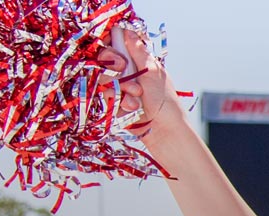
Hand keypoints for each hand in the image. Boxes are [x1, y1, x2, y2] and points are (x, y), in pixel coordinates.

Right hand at [95, 28, 184, 144]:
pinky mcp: (114, 105)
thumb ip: (138, 51)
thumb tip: (127, 30)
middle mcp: (127, 73)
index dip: (110, 49)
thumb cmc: (164, 102)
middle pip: (104, 63)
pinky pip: (106, 99)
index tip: (117, 57)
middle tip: (127, 77)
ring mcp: (120, 89)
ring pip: (104, 82)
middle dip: (115, 70)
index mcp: (138, 62)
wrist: (164, 131)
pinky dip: (119, 104)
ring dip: (121, 91)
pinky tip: (132, 110)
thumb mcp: (153, 72)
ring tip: (137, 100)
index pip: (114, 47)